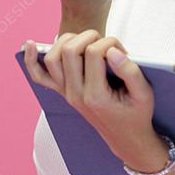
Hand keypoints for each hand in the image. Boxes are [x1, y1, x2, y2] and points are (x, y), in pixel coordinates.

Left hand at [24, 31, 156, 158]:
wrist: (126, 138)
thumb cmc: (137, 114)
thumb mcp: (145, 93)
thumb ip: (130, 70)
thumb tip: (111, 50)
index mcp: (96, 96)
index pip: (94, 53)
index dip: (110, 42)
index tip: (123, 51)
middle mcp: (75, 95)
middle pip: (69, 50)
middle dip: (89, 36)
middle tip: (106, 45)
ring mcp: (66, 94)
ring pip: (53, 58)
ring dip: (68, 41)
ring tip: (87, 42)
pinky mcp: (63, 93)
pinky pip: (40, 77)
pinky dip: (31, 60)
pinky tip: (30, 45)